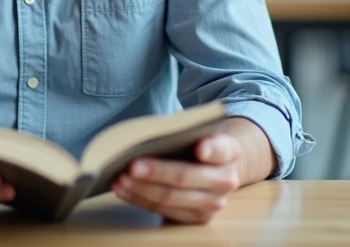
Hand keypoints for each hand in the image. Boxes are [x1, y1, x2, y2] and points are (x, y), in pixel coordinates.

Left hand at [111, 133, 242, 223]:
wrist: (219, 167)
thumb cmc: (198, 143)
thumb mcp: (198, 131)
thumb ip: (180, 131)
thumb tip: (142, 137)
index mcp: (230, 151)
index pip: (222, 149)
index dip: (211, 149)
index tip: (200, 147)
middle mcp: (226, 179)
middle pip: (187, 177)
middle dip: (157, 172)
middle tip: (132, 165)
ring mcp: (213, 203)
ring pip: (171, 197)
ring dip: (141, 189)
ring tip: (120, 178)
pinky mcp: (198, 218)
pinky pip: (164, 211)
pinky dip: (140, 199)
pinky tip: (123, 189)